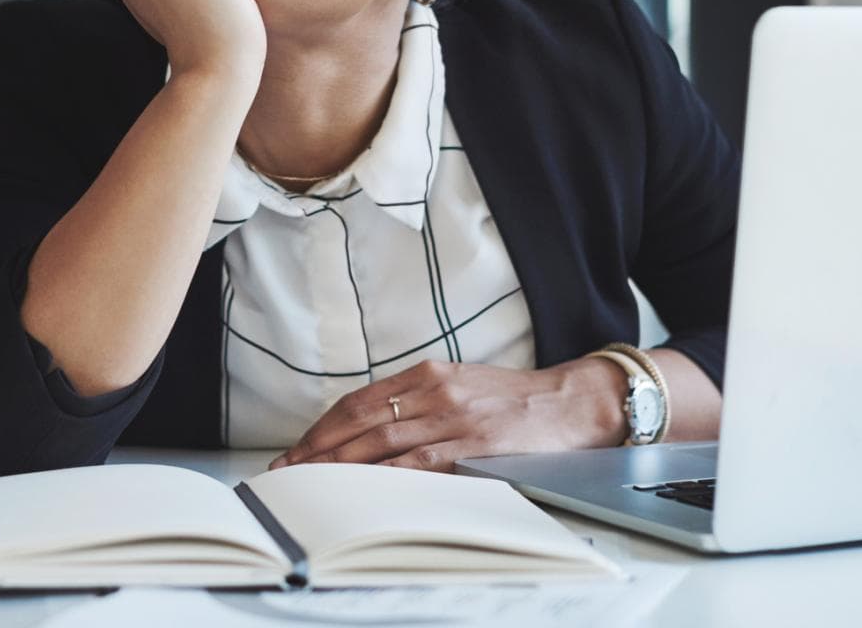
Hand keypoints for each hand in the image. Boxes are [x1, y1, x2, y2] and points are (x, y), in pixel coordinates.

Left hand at [267, 358, 628, 472]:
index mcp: (428, 373)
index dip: (323, 426)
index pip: (359, 401)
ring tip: (313, 481)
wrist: (573, 401)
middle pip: (360, 420)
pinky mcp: (474, 443)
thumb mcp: (462, 385)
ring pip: (382, 441)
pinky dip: (386, 475)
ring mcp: (453, 416)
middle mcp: (434, 389)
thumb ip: (421, 400)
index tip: (298, 448)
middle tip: (289, 469)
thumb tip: (375, 427)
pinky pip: (420, 461)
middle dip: (318, 447)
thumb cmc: (517, 398)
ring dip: (341, 463)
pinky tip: (364, 487)